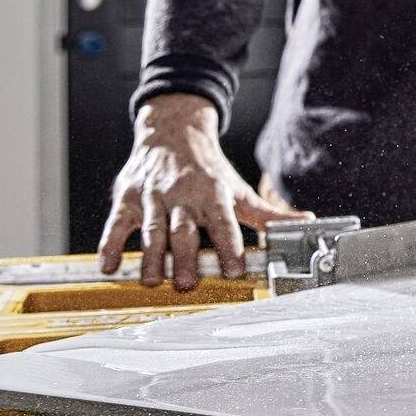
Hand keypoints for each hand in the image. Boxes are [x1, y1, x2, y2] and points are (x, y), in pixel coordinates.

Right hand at [97, 93, 308, 290]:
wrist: (171, 131)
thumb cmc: (207, 171)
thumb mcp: (238, 190)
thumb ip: (267, 214)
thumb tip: (306, 223)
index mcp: (214, 195)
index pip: (224, 223)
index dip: (229, 246)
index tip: (235, 270)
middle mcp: (183, 196)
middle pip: (184, 230)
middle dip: (185, 257)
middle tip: (186, 284)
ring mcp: (152, 197)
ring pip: (151, 229)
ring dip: (151, 256)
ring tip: (153, 281)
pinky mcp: (126, 199)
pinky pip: (115, 224)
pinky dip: (110, 244)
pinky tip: (109, 266)